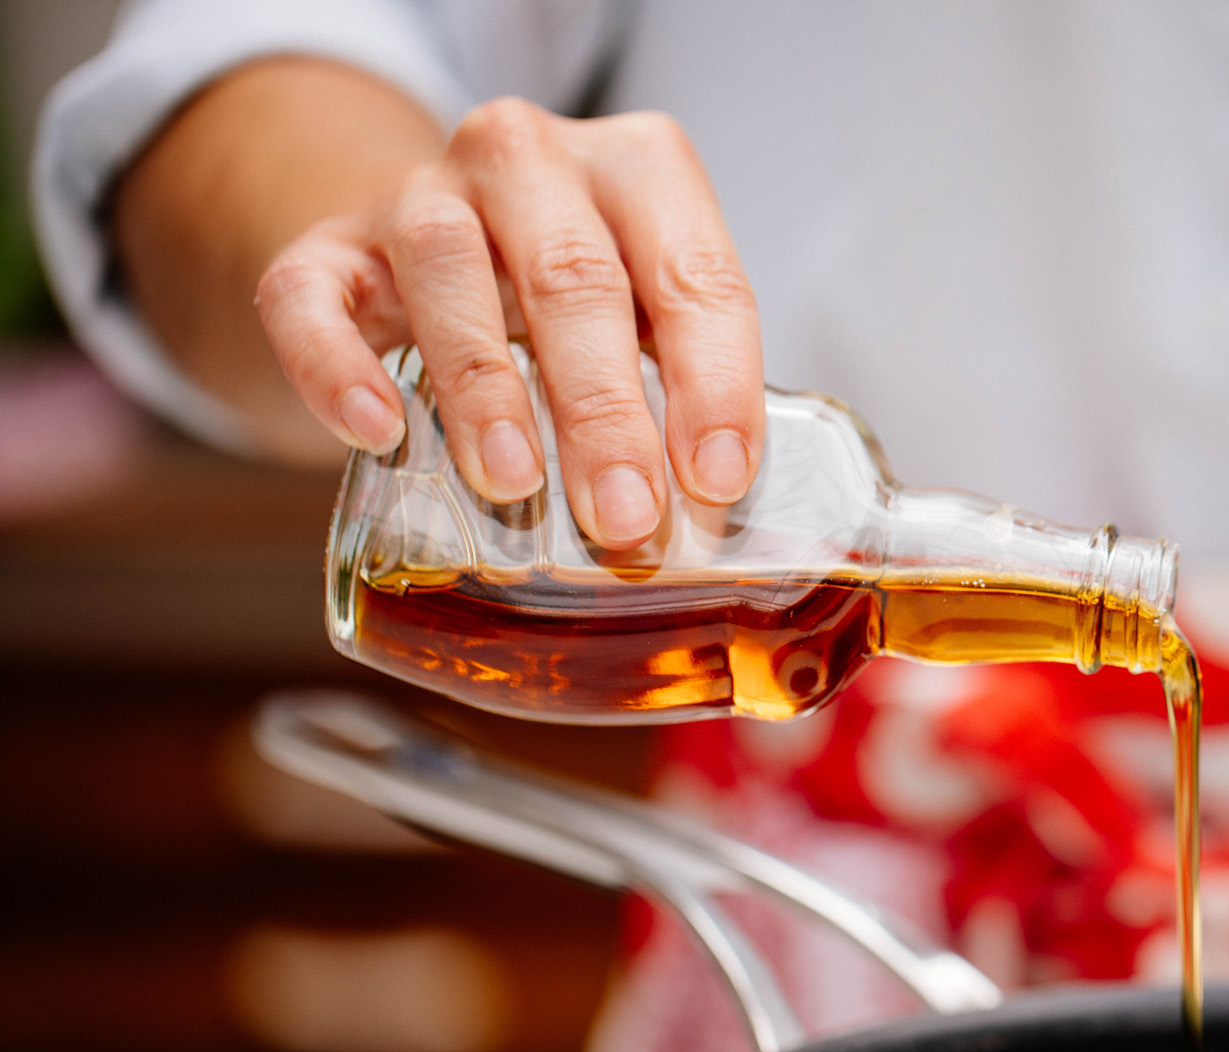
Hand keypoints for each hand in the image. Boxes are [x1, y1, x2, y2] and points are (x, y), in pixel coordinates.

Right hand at [256, 97, 762, 548]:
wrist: (423, 251)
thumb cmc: (567, 300)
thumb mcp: (647, 317)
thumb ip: (680, 387)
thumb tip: (707, 503)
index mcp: (637, 167)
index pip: (693, 272)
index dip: (714, 381)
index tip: (716, 480)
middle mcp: (528, 158)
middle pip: (574, 277)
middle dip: (605, 409)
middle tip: (625, 515)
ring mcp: (417, 193)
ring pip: (448, 266)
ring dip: (486, 387)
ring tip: (514, 483)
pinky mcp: (325, 247)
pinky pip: (312, 297)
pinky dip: (338, 364)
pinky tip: (377, 430)